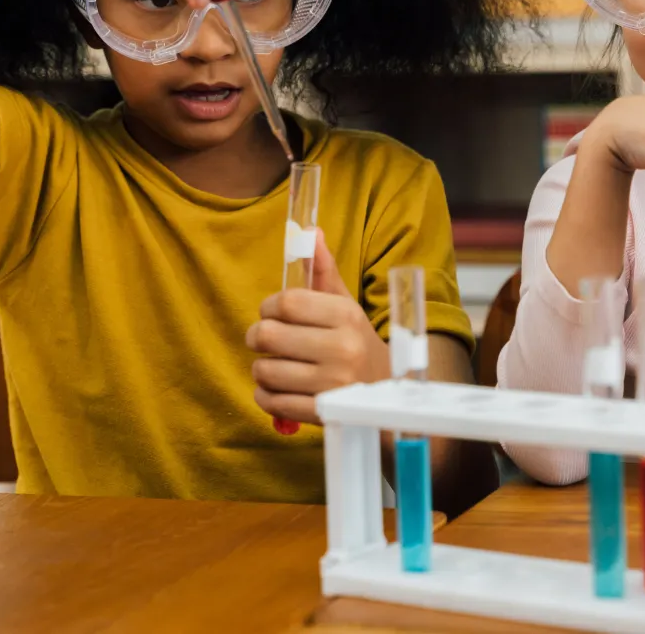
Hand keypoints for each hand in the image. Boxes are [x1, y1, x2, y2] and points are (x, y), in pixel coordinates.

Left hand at [246, 232, 390, 424]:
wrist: (387, 393)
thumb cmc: (356, 342)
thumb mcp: (345, 305)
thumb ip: (323, 270)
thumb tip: (309, 230)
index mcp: (346, 315)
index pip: (285, 302)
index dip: (268, 307)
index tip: (272, 313)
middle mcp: (342, 349)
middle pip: (267, 335)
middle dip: (257, 337)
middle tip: (265, 340)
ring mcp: (332, 385)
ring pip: (264, 370)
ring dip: (262, 368)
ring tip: (275, 366)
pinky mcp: (322, 414)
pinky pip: (271, 402)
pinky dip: (265, 396)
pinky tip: (278, 389)